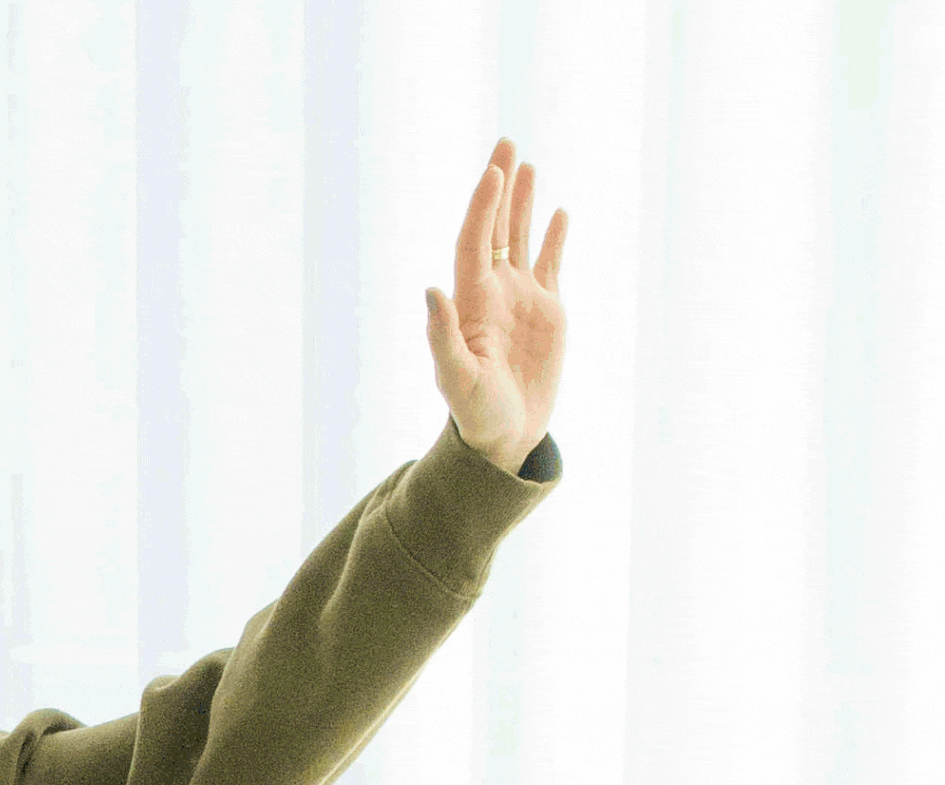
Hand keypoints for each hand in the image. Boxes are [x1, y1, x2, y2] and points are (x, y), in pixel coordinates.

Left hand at [426, 139, 567, 474]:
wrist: (504, 438)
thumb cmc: (477, 415)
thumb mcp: (458, 380)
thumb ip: (443, 337)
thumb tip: (431, 290)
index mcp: (472, 302)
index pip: (475, 241)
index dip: (483, 206)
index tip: (493, 171)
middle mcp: (494, 292)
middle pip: (496, 228)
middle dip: (500, 186)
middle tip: (506, 141)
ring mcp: (521, 299)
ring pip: (521, 238)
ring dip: (523, 201)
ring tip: (527, 162)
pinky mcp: (547, 311)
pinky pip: (550, 264)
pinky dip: (554, 238)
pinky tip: (559, 212)